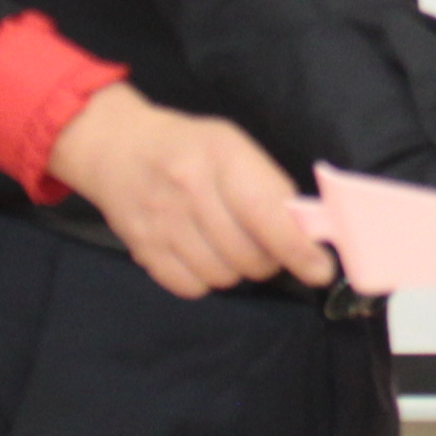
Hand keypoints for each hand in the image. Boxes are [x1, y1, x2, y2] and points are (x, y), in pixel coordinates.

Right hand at [46, 85, 332, 298]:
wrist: (116, 148)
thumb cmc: (189, 148)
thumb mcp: (232, 148)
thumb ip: (269, 188)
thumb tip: (307, 238)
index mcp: (221, 154)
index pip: (265, 212)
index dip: (296, 247)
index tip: (318, 269)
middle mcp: (189, 188)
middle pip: (247, 255)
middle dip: (267, 259)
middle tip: (264, 245)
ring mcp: (162, 221)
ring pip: (222, 277)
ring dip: (235, 270)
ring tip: (227, 245)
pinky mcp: (142, 248)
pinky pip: (191, 288)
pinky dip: (203, 280)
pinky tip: (199, 254)